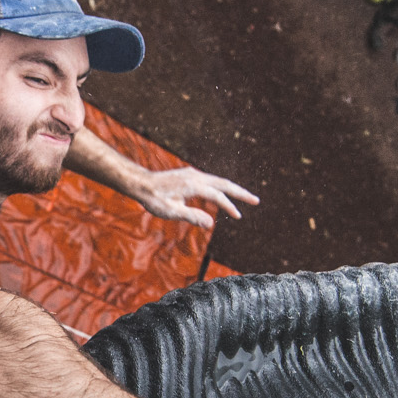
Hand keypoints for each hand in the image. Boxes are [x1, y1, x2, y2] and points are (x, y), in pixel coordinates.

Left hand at [135, 164, 261, 227]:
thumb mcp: (171, 211)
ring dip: (232, 190)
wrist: (141, 183)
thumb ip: (191, 216)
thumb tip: (210, 223)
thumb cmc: (154, 199)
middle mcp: (196, 176)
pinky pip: (210, 182)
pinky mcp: (190, 176)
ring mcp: (193, 174)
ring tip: (245, 198)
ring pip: (218, 181)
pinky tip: (222, 195)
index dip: (229, 206)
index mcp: (193, 185)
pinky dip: (221, 188)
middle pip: (224, 184)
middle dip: (241, 193)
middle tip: (256, 201)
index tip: (238, 216)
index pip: (217, 195)